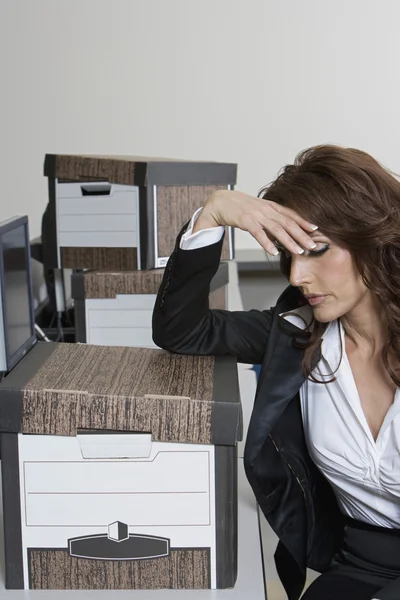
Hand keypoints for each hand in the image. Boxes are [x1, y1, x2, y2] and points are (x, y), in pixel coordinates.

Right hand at [194, 190, 317, 255]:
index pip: (291, 215)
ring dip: (289, 241)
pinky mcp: (246, 221)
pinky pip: (258, 234)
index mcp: (271, 206)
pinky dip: (267, 243)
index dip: (304, 222)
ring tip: (298, 251)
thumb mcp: (259, 210)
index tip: (316, 230)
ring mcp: (257, 215)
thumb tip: (282, 235)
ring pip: (277, 229)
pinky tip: (274, 252)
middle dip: (302, 235)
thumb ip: (271, 220)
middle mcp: (267, 210)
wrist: (221, 202)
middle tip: (313, 246)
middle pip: (288, 223)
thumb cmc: (240, 208)